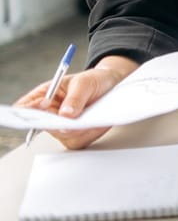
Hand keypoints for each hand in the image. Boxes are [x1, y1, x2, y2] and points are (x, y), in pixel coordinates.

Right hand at [13, 56, 138, 149]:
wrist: (110, 84)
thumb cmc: (93, 80)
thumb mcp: (84, 82)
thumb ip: (75, 98)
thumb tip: (65, 115)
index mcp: (43, 96)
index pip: (24, 108)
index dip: (28, 111)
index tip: (44, 106)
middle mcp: (50, 114)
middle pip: (44, 127)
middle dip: (59, 124)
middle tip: (72, 119)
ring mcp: (62, 126)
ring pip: (63, 136)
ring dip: (79, 129)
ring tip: (92, 118)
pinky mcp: (75, 135)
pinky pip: (79, 140)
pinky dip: (90, 133)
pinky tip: (98, 123)